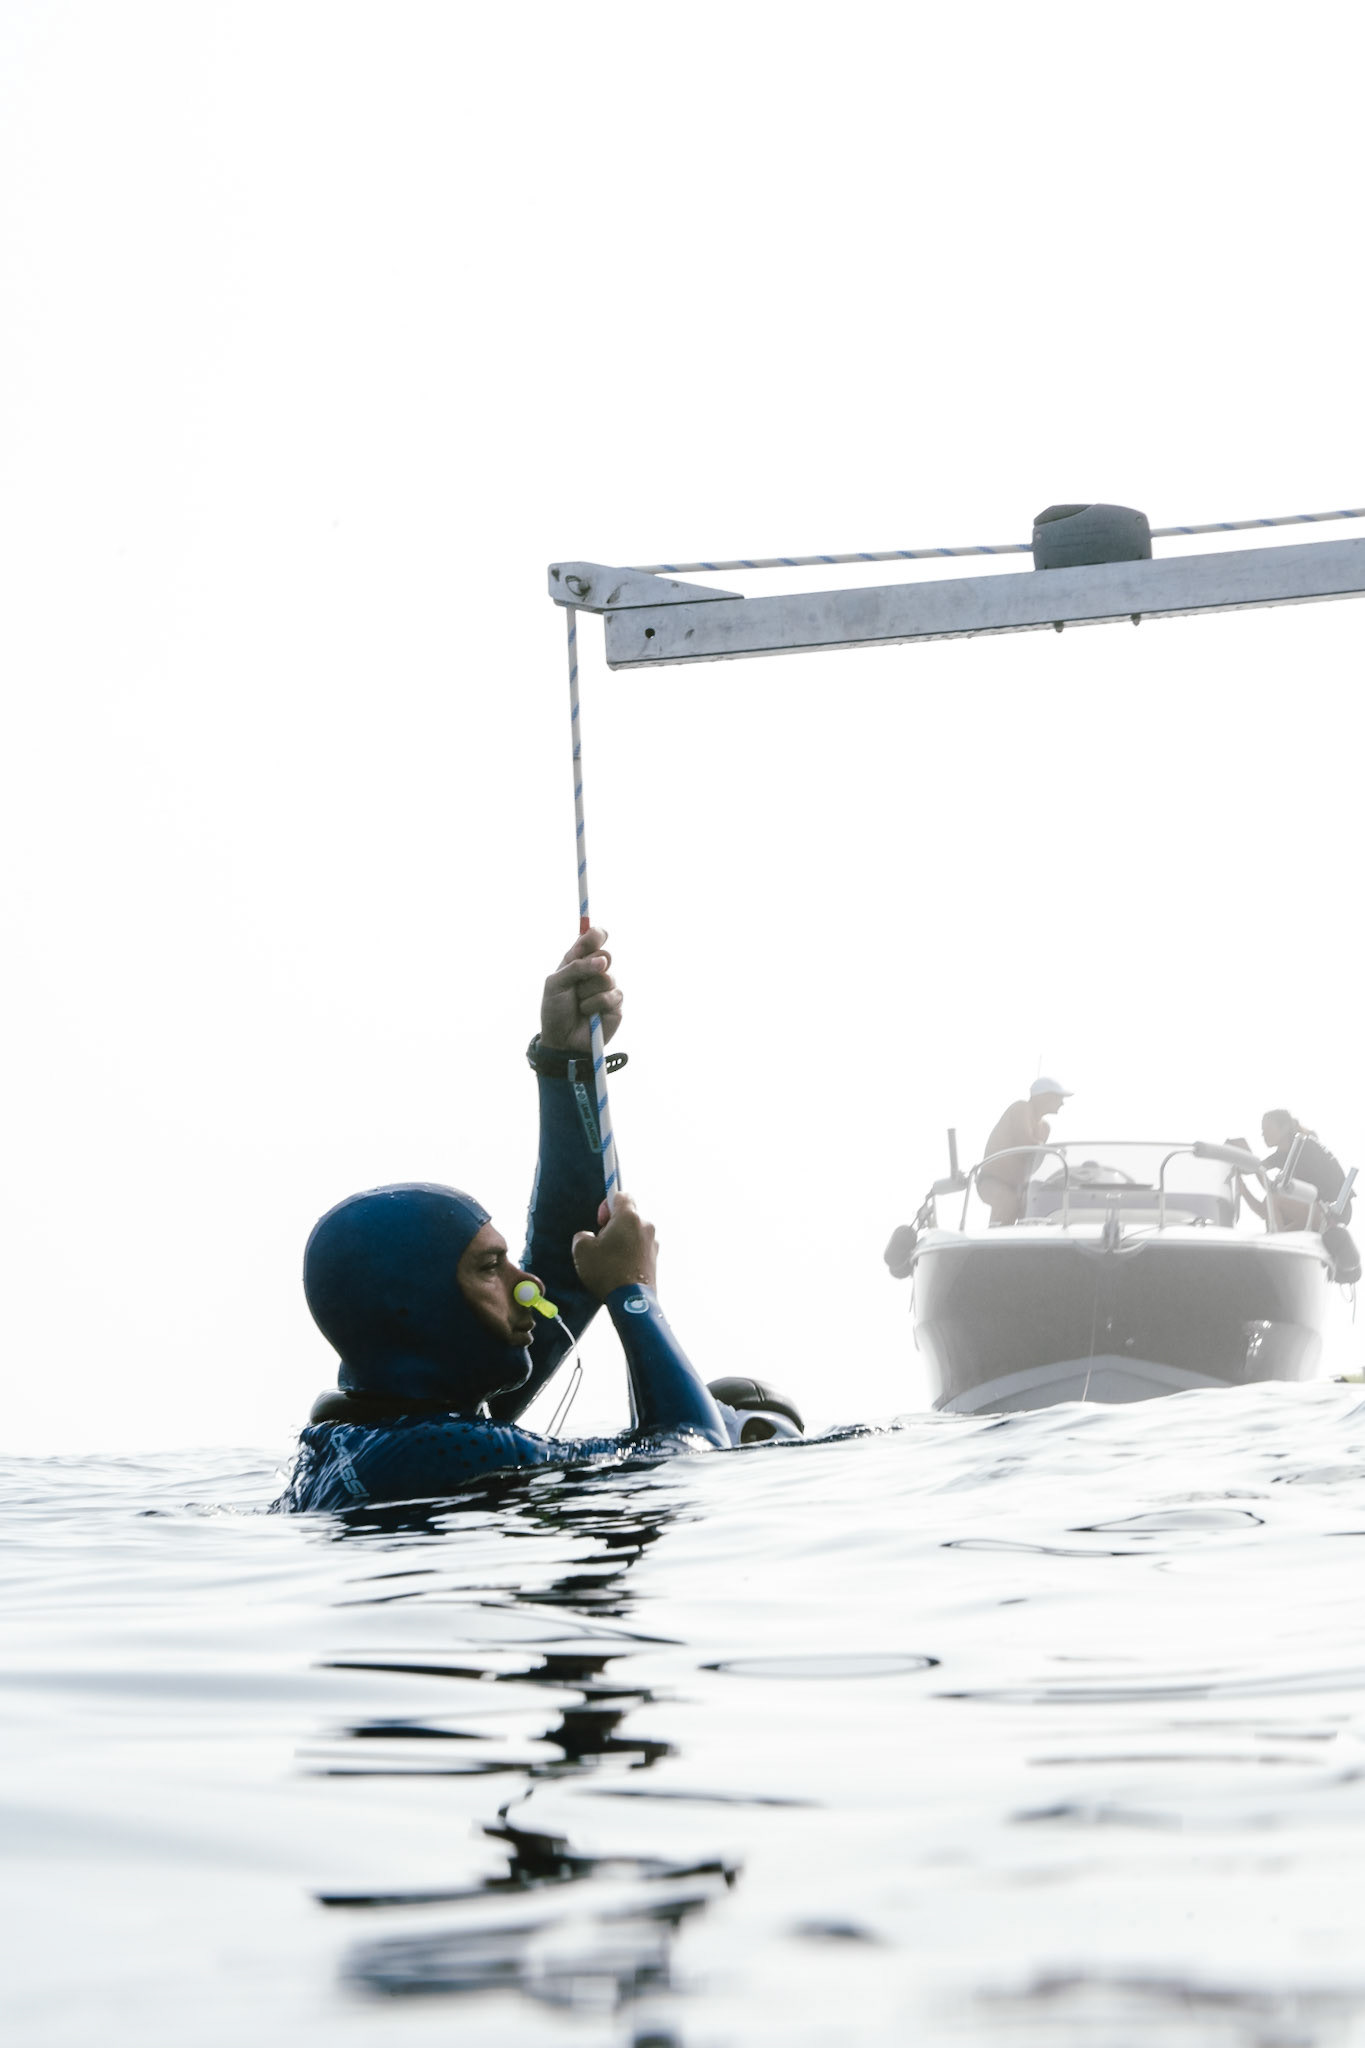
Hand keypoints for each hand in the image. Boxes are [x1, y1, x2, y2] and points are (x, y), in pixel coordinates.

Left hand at [540, 927, 622, 1055]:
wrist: (562, 1041)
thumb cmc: (555, 1011)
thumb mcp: (555, 984)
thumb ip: (575, 967)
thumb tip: (602, 962)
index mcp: (578, 962)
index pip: (592, 940)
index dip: (596, 935)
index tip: (596, 935)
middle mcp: (594, 971)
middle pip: (605, 955)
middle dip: (590, 967)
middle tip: (578, 981)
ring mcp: (606, 987)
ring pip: (606, 977)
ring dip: (587, 992)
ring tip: (579, 1004)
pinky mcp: (616, 1004)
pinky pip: (611, 995)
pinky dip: (595, 1004)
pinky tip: (588, 1014)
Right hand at [572, 1194, 657, 1299]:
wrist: (630, 1301)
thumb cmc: (606, 1271)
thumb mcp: (581, 1249)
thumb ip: (582, 1235)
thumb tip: (589, 1237)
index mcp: (629, 1217)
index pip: (621, 1195)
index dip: (606, 1205)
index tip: (600, 1222)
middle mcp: (646, 1226)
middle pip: (628, 1216)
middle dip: (613, 1226)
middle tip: (601, 1244)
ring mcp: (653, 1243)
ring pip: (634, 1234)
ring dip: (622, 1241)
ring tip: (609, 1260)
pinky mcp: (655, 1260)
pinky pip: (639, 1249)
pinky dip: (629, 1255)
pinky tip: (618, 1269)